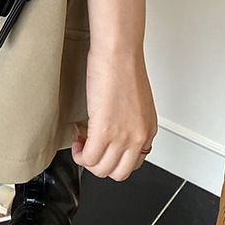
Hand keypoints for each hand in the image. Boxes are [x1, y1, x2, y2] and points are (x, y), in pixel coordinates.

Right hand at [71, 46, 157, 181]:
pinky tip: (76, 137)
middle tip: (89, 145)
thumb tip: (113, 124)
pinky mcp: (104, 132)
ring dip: (87, 159)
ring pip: (101, 170)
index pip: (133, 163)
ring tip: (81, 139)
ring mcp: (123, 138)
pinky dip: (79, 153)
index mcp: (147, 130)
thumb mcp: (135, 100)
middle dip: (100, 164)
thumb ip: (129, 118)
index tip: (102, 145)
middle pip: (119, 173)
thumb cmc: (124, 64)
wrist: (118, 52)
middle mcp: (139, 137)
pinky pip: (88, 158)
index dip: (113, 157)